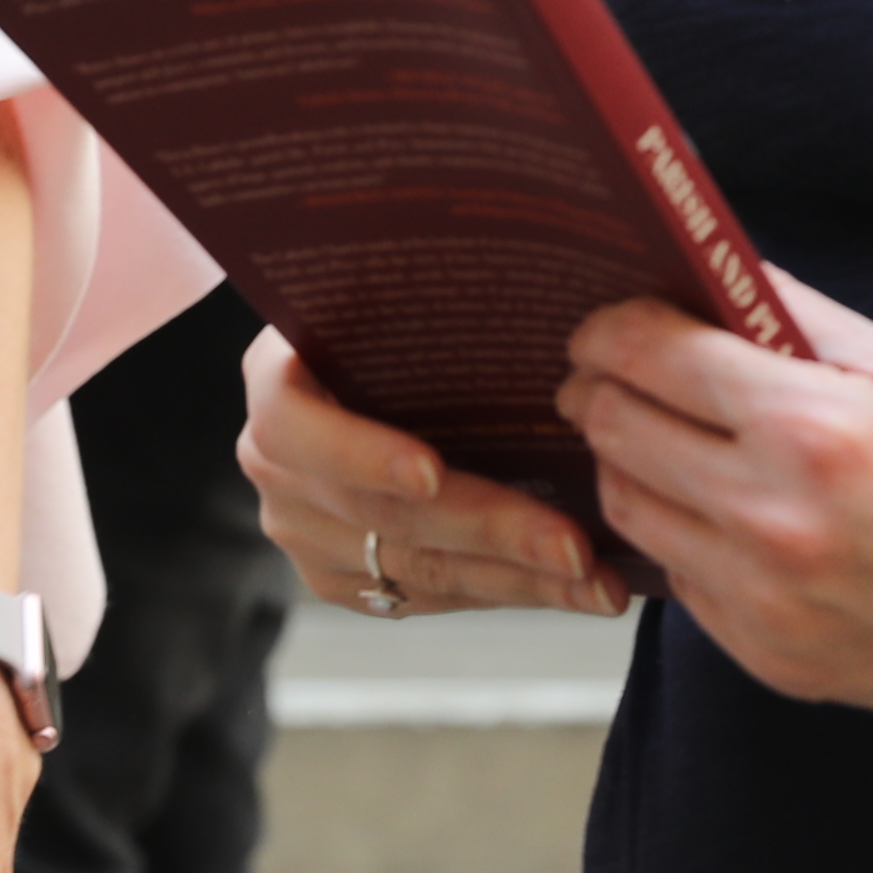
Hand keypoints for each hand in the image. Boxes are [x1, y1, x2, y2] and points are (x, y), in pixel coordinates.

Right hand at [237, 325, 625, 617]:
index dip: (360, 453)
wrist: (372, 371)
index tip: (431, 471)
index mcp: (276, 382)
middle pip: (380, 514)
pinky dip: (506, 592)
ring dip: (518, 580)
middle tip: (573, 547)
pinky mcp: (342, 581)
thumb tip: (528, 275)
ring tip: (596, 582)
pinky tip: (572, 590)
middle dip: (488, 531)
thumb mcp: (398, 294)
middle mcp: (276, 467)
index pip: (293, 425)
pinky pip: (428, 597)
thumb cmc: (401, 321)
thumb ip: (433, 299)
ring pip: (417, 570)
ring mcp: (305, 533)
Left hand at [555, 272, 872, 746]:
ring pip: (633, 514)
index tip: (607, 321)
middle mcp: (776, 522)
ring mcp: (771, 606)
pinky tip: (723, 514)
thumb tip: (712, 274)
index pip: (648, 357)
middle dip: (603, 390)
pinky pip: (685, 588)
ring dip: (632, 466)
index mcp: (812, 429)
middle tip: (614, 371)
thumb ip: (798, 319)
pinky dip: (686, 542)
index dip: (610, 328)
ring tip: (665, 438)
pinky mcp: (779, 664)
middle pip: (615, 434)